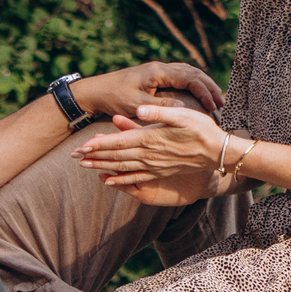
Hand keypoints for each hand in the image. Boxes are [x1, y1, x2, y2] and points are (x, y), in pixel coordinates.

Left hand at [75, 60, 220, 119]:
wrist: (94, 91)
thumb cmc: (113, 98)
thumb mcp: (135, 105)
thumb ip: (159, 107)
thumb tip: (184, 109)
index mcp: (157, 72)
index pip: (189, 77)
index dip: (204, 91)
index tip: (213, 105)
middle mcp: (160, 69)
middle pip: (193, 73)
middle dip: (209, 87)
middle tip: (222, 103)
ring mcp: (158, 72)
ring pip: (189, 73)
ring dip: (203, 85)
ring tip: (216, 100)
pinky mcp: (156, 77)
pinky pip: (181, 78)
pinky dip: (194, 85)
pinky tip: (200, 96)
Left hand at [81, 117, 216, 205]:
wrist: (217, 152)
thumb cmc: (202, 129)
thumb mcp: (182, 114)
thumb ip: (158, 112)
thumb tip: (138, 110)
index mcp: (151, 138)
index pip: (118, 142)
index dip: (98, 144)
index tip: (81, 145)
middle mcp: (149, 154)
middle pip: (115, 156)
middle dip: (93, 156)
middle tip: (73, 156)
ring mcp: (153, 165)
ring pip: (122, 167)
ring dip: (102, 167)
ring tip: (84, 166)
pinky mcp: (159, 171)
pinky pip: (134, 178)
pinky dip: (119, 179)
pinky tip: (108, 181)